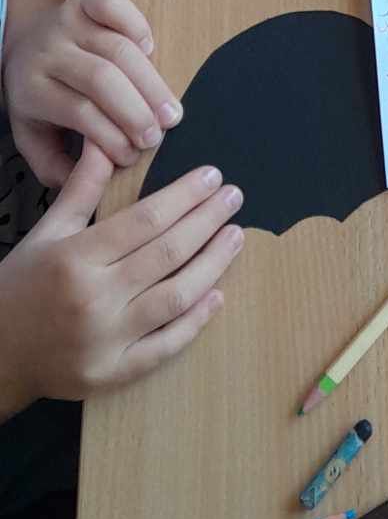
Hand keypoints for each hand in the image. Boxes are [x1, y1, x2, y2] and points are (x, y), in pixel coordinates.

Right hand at [0, 146, 240, 412]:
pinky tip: (218, 294)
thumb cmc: (19, 288)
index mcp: (75, 258)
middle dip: (208, 220)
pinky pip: (165, 347)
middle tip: (234, 197)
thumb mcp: (45, 232)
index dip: (186, 195)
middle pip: (168, 252)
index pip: (146, 219)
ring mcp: (105, 341)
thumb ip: (82, 189)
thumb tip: (104, 143)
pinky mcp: (112, 374)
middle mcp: (93, 298)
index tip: (213, 176)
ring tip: (235, 236)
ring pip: (176, 297)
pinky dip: (196, 322)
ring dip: (213, 264)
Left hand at [2, 0, 181, 185]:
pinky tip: (150, 49)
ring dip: (150, 81)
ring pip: (117, 48)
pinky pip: (112, 5)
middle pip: (101, 79)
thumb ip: (55, 166)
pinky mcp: (84, 1)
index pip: (80, 112)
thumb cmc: (40, 97)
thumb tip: (92, 184)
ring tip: (170, 110)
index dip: (112, 136)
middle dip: (136, 110)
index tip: (134, 156)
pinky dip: (136, 24)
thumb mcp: (33, 136)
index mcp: (32, 90)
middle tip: (160, 135)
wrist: (24, 44)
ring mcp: (67, 24)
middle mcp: (48, 52)